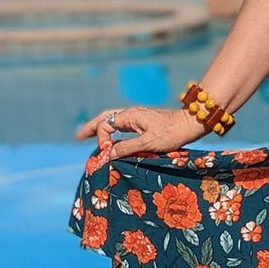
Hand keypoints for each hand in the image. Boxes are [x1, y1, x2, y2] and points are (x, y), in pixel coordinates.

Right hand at [74, 105, 207, 160]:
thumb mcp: (148, 143)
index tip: (108, 152)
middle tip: (78, 137)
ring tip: (88, 135)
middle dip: (91, 127)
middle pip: (105, 118)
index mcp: (130, 116)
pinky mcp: (144, 122)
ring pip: (113, 119)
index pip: (106, 125)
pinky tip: (112, 138)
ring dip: (101, 127)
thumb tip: (108, 154)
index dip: (102, 139)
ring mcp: (137, 117)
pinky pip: (122, 124)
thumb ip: (127, 148)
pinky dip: (113, 130)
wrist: (190, 124)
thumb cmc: (171, 133)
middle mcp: (131, 113)